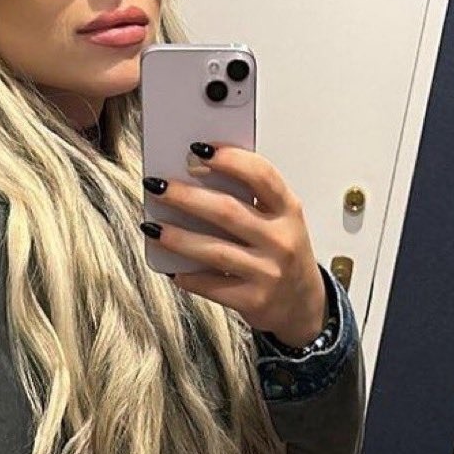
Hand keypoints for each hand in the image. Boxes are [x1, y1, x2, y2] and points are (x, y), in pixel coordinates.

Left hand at [143, 144, 327, 347]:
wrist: (302, 304)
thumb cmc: (281, 253)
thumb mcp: (278, 220)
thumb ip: (249, 199)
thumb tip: (195, 176)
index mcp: (288, 210)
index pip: (262, 176)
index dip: (230, 159)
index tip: (198, 149)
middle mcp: (281, 239)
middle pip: (228, 211)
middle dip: (187, 197)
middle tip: (157, 186)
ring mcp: (268, 272)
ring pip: (215, 250)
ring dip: (178, 237)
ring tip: (151, 226)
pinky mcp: (254, 300)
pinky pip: (212, 286)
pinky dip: (188, 276)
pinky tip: (171, 268)